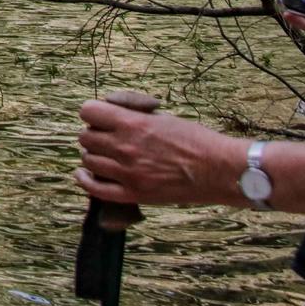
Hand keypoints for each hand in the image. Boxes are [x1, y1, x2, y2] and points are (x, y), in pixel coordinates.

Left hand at [74, 98, 248, 207]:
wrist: (219, 170)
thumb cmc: (196, 140)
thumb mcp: (162, 117)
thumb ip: (132, 115)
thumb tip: (110, 113)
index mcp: (132, 124)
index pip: (88, 111)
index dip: (94, 113)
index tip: (101, 118)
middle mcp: (125, 147)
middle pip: (85, 137)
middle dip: (95, 135)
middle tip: (108, 139)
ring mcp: (127, 173)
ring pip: (87, 160)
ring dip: (94, 156)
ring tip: (107, 156)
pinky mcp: (134, 194)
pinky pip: (94, 189)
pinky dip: (86, 180)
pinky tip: (87, 174)